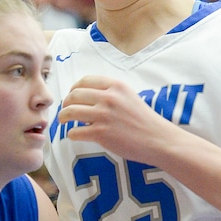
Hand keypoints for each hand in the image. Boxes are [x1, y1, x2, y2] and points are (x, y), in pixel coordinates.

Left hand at [58, 75, 174, 161]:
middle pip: (74, 95)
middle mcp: (108, 97)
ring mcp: (104, 115)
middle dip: (65, 103)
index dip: (74, 89)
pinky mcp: (101, 133)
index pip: (85, 81)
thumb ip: (111, 93)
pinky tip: (75, 135)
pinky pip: (75, 132)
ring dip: (63, 117)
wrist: (157, 139)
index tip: (72, 96)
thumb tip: (88, 96)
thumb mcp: (129, 97)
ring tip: (63, 121)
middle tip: (65, 111)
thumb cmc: (144, 120)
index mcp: (116, 86)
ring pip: (70, 112)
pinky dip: (71, 134)